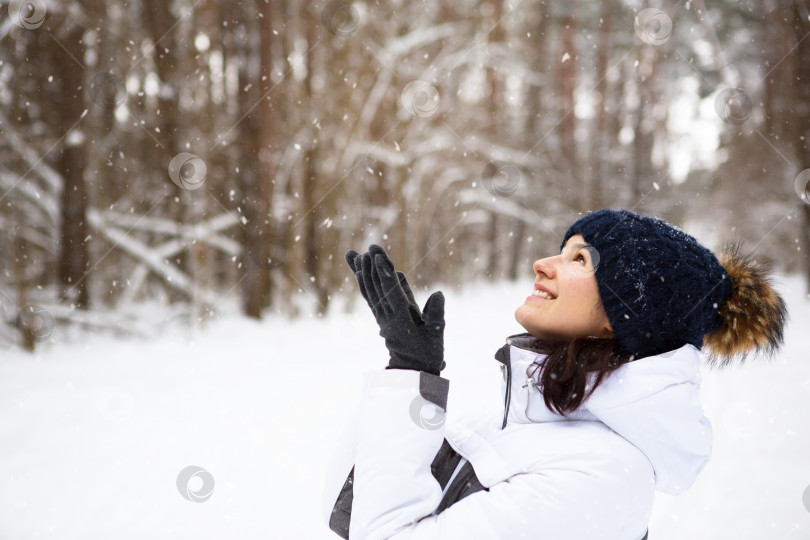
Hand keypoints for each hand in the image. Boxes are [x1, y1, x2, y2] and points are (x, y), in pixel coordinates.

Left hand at [345, 244, 445, 375]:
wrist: (412, 372)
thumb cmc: (427, 355)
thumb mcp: (437, 337)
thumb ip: (436, 315)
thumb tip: (438, 293)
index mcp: (402, 321)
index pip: (391, 294)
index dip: (384, 275)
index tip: (377, 258)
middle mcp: (388, 317)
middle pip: (378, 289)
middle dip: (372, 267)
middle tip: (370, 246)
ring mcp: (382, 317)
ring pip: (370, 292)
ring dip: (362, 272)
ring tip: (353, 254)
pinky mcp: (381, 318)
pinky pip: (370, 297)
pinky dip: (364, 283)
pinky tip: (359, 270)